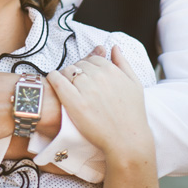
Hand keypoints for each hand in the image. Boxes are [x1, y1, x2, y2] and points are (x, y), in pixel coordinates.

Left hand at [46, 45, 157, 187]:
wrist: (127, 140)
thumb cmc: (132, 114)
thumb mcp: (135, 84)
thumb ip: (123, 63)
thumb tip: (114, 47)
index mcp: (112, 70)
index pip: (93, 59)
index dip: (89, 68)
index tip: (88, 77)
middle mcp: (99, 76)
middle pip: (80, 64)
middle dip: (78, 72)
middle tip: (78, 85)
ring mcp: (86, 88)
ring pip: (68, 71)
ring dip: (66, 75)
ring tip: (68, 87)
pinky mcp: (74, 102)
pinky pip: (57, 80)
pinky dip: (53, 78)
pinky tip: (53, 81)